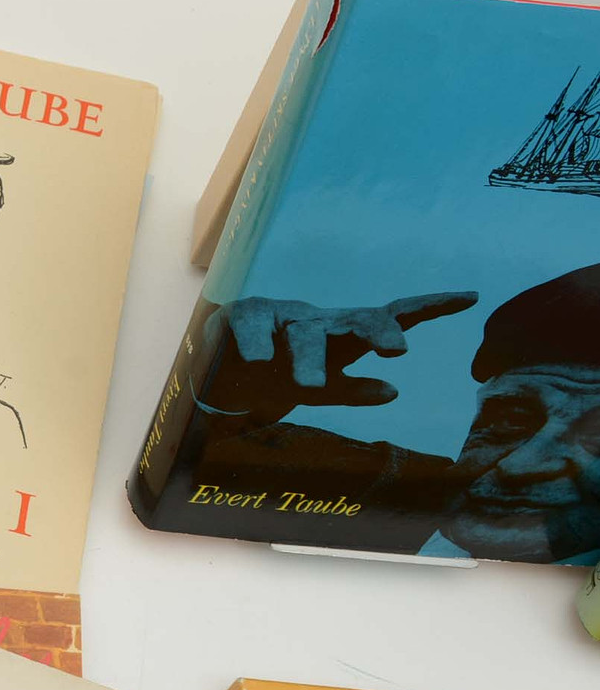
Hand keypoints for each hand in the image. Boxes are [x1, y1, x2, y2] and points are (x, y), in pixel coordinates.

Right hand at [202, 291, 477, 422]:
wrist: (220, 372)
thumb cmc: (277, 379)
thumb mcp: (318, 390)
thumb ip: (350, 390)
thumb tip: (391, 392)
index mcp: (342, 336)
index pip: (388, 316)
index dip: (429, 306)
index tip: (470, 297)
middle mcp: (318, 320)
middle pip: (355, 320)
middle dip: (378, 330)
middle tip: (397, 350)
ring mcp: (281, 316)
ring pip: (304, 334)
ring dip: (309, 359)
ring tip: (310, 385)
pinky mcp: (244, 316)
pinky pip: (254, 324)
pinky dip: (258, 341)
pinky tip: (261, 359)